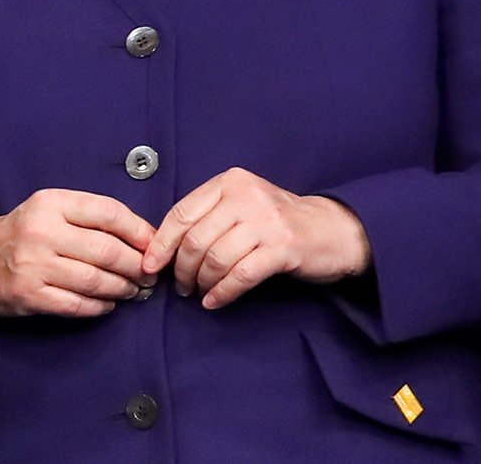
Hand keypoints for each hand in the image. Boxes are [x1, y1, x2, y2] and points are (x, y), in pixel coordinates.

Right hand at [0, 188, 156, 324]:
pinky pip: (80, 305)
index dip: (140, 232)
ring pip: (98, 280)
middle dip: (137, 267)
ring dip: (123, 290)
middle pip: (109, 251)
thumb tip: (144, 240)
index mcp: (49, 203)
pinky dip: (101, 307)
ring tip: (132, 291)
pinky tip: (106, 304)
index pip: (109, 212)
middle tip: (148, 277)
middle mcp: (41, 231)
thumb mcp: (47, 212)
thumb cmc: (18, 236)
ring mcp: (33, 265)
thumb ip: (88, 219)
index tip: (154, 246)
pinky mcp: (30, 295)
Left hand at [143, 167, 370, 309]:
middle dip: (181, 268)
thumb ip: (207, 216)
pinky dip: (223, 292)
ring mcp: (266, 222)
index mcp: (228, 182)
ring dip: (201, 282)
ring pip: (216, 258)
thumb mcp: (240, 204)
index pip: (181, 214)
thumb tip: (162, 248)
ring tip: (198, 293)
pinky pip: (241, 275)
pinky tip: (215, 301)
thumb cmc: (276, 221)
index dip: (161, 243)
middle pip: (195, 239)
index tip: (150, 265)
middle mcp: (245, 196)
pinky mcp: (283, 248)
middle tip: (180, 286)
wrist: (333, 230)